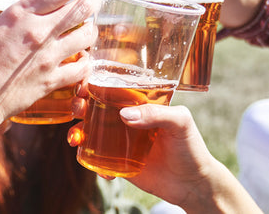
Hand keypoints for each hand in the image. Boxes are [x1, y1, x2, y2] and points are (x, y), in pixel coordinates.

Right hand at [0, 0, 99, 134]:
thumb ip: (16, 19)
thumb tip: (31, 15)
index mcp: (20, 13)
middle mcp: (37, 31)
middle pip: (82, 8)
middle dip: (93, 1)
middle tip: (94, 0)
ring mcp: (47, 56)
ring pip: (87, 36)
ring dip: (91, 30)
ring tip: (89, 30)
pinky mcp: (51, 80)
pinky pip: (82, 68)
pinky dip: (86, 62)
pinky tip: (83, 59)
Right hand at [68, 98, 260, 212]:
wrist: (193, 185)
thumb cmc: (191, 148)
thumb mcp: (180, 123)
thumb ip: (157, 114)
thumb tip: (124, 115)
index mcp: (141, 102)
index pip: (114, 86)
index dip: (94, 82)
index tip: (83, 85)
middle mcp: (128, 118)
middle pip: (95, 106)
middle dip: (79, 104)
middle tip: (77, 109)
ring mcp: (121, 140)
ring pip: (90, 131)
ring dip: (77, 131)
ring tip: (76, 138)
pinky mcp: (118, 162)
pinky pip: (97, 159)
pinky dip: (92, 162)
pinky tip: (103, 169)